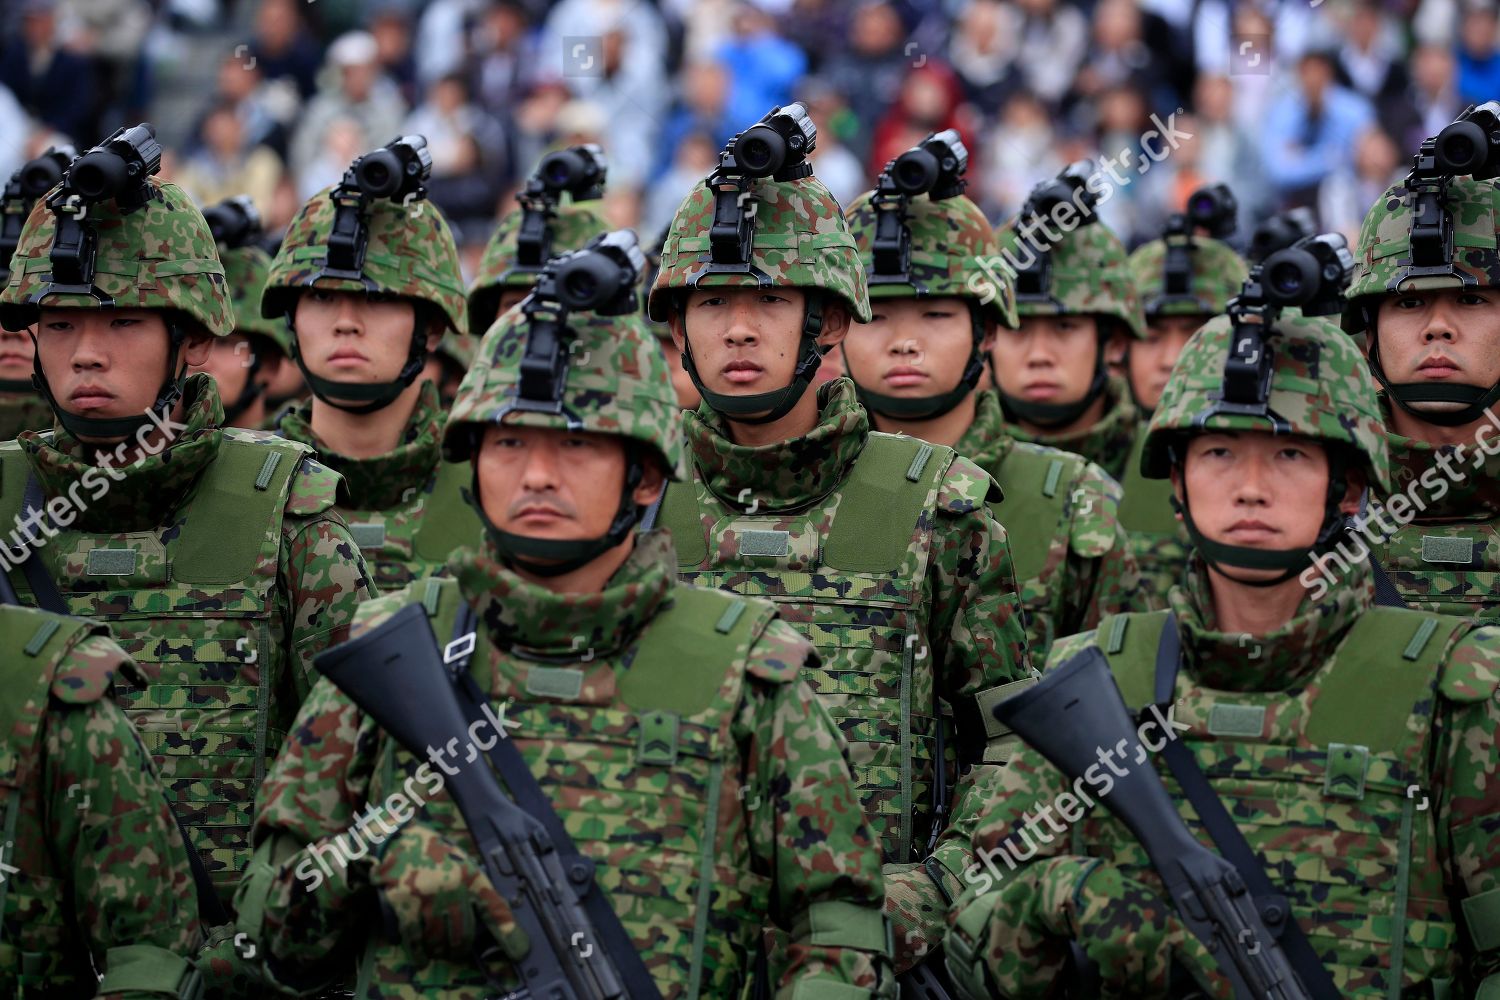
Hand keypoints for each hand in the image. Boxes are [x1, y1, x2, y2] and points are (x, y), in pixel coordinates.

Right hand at [370, 820, 526, 963]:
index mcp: (471, 876)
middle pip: (464, 933)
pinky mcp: (406, 905)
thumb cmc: (433, 849)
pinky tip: (422, 959)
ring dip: (441, 951)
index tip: (519, 951)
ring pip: (440, 939)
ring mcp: (429, 899)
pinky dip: (419, 952)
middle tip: (458, 953)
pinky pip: (415, 938)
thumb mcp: (461, 861)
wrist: (399, 838)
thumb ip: (472, 884)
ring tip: (441, 954)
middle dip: (461, 948)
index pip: (493, 908)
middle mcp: (454, 890)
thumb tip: (482, 915)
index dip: (507, 931)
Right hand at [1067, 862, 1229, 996]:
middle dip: (1153, 990)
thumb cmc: (1120, 896)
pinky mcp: (1109, 956)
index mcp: (1169, 926)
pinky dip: (1112, 991)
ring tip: (1125, 980)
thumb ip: (1167, 932)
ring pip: (1139, 988)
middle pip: (1161, 984)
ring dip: (1131, 990)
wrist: (1085, 888)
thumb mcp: (1153, 906)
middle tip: (1146, 986)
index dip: (1217, 983)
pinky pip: (1115, 987)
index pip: (1200, 958)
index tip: (1230, 998)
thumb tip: (1178, 962)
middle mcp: (1154, 939)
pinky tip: (1109, 988)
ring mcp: (1131, 949)